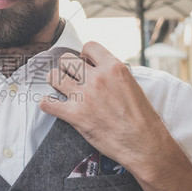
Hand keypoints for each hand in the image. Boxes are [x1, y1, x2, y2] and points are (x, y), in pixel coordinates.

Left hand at [40, 42, 162, 174]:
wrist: (144, 144)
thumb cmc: (142, 118)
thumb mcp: (133, 85)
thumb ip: (114, 74)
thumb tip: (101, 70)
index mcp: (114, 67)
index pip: (89, 46)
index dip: (84, 55)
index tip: (85, 64)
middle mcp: (97, 78)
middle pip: (66, 60)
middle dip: (66, 68)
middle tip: (71, 78)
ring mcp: (84, 96)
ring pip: (54, 77)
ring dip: (54, 82)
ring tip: (59, 88)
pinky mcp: (76, 115)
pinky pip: (48, 103)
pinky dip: (47, 104)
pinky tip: (52, 105)